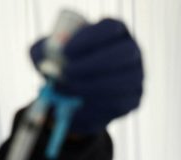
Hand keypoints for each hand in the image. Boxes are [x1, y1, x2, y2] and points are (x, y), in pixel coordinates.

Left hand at [31, 18, 143, 133]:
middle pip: (122, 54)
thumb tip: (48, 65)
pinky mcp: (133, 100)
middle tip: (66, 74)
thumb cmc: (64, 64)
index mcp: (115, 30)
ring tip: (65, 93)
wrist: (77, 93)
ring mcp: (136, 76)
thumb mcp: (49, 53)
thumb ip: (44, 54)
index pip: (109, 29)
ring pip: (120, 83)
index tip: (65, 52)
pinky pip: (118, 105)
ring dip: (90, 89)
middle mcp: (131, 50)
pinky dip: (95, 108)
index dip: (89, 39)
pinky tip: (76, 108)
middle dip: (92, 65)